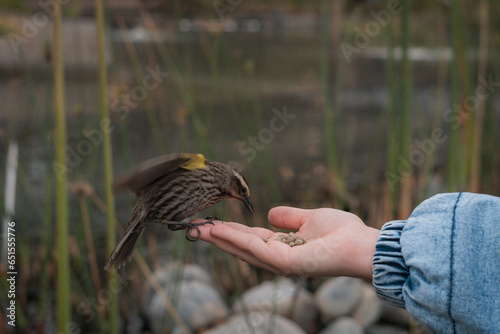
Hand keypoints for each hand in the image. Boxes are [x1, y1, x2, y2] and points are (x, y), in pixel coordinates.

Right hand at [191, 206, 379, 279]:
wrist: (362, 244)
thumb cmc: (342, 233)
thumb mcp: (309, 219)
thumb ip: (289, 217)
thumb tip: (270, 213)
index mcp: (282, 248)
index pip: (249, 239)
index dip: (228, 231)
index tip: (209, 222)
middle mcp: (277, 258)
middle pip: (239, 247)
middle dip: (216, 237)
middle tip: (192, 227)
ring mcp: (280, 263)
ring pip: (242, 249)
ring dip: (219, 238)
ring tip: (197, 228)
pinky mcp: (286, 264)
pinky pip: (256, 248)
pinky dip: (235, 239)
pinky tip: (219, 230)